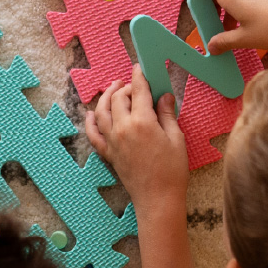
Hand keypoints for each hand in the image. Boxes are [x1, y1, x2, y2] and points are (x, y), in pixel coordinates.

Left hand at [85, 66, 188, 209]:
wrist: (158, 199)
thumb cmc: (172, 171)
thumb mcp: (176, 138)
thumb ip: (167, 114)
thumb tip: (165, 96)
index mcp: (142, 122)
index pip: (138, 91)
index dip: (139, 77)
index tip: (140, 68)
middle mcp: (122, 128)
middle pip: (117, 98)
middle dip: (125, 87)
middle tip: (134, 84)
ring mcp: (112, 141)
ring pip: (102, 111)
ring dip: (106, 97)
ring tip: (113, 89)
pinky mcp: (108, 154)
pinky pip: (93, 134)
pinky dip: (90, 122)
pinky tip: (91, 114)